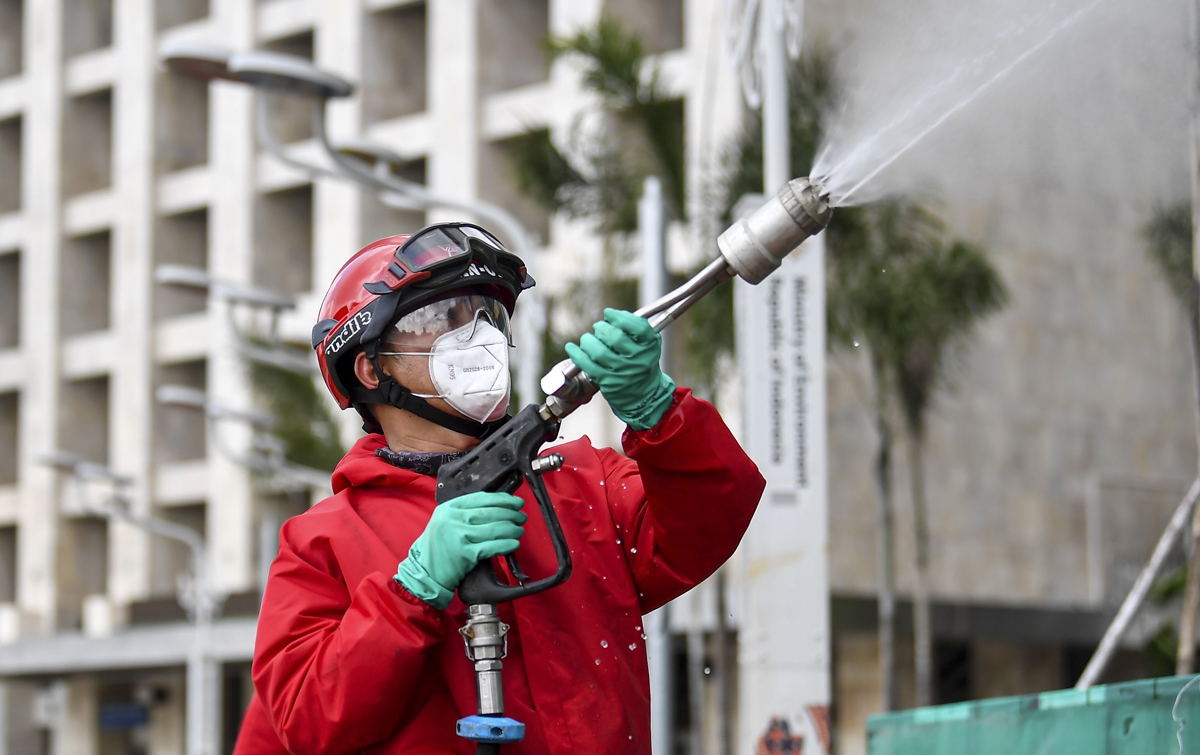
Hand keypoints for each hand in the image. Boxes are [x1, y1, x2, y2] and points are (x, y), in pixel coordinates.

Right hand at [395, 491, 525, 608]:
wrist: (426, 572)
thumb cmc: (438, 547)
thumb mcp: (445, 521)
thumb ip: (465, 512)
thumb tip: (498, 506)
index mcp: (449, 508)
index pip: (482, 498)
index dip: (503, 499)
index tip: (515, 502)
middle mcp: (453, 519)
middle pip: (491, 513)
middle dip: (511, 514)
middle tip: (521, 516)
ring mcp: (459, 536)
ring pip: (494, 529)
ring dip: (512, 529)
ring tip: (519, 530)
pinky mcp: (466, 554)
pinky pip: (492, 547)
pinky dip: (506, 545)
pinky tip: (514, 543)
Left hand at [564, 308, 675, 430]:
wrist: (643, 397)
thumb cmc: (641, 365)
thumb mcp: (647, 347)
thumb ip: (634, 330)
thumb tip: (610, 315)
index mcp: (650, 346)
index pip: (638, 326)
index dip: (620, 317)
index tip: (609, 314)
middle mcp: (638, 359)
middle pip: (615, 337)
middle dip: (601, 328)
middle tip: (598, 329)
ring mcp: (622, 372)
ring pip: (599, 351)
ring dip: (588, 341)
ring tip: (587, 340)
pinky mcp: (608, 382)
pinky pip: (588, 365)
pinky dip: (577, 354)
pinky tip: (572, 348)